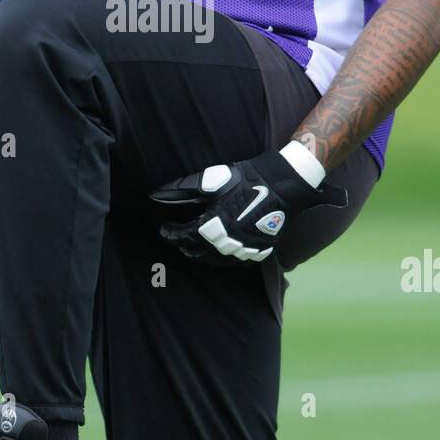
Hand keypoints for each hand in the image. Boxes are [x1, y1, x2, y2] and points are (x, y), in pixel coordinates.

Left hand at [149, 140, 347, 266]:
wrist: (282, 184)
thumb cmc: (246, 178)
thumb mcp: (211, 181)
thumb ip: (183, 190)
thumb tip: (156, 195)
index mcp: (215, 226)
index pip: (184, 236)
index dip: (171, 234)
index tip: (164, 229)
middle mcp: (229, 243)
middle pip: (199, 253)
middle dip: (185, 247)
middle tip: (177, 240)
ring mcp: (246, 248)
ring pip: (218, 260)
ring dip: (203, 255)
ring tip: (195, 248)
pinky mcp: (261, 250)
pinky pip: (238, 261)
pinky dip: (225, 258)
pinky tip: (221, 252)